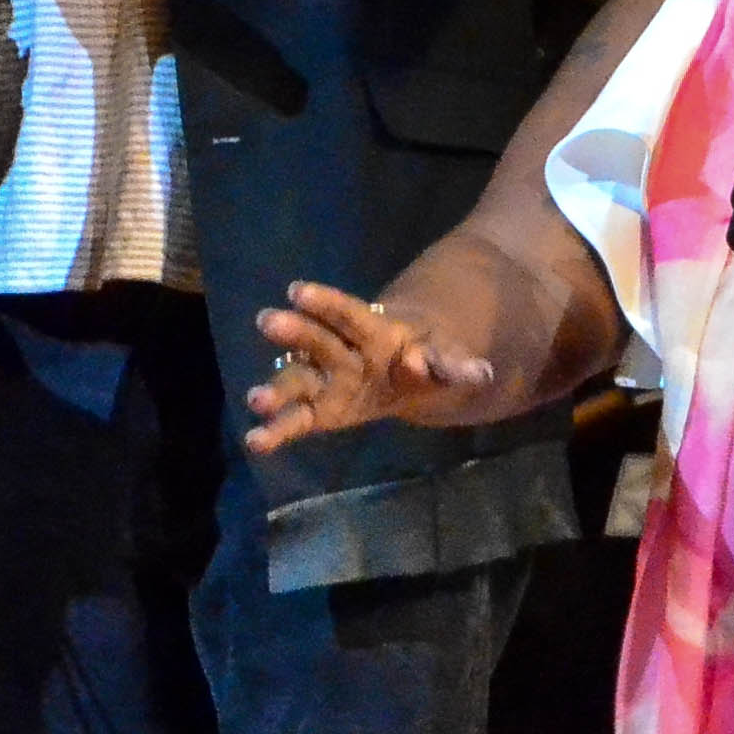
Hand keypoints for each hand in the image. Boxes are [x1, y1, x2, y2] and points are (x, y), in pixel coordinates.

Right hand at [242, 284, 498, 455]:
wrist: (410, 367)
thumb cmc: (428, 353)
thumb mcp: (449, 355)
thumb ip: (456, 365)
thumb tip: (478, 372)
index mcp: (373, 331)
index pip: (349, 313)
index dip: (326, 302)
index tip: (298, 291)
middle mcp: (341, 350)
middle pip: (316, 340)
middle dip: (295, 333)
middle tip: (268, 321)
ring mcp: (326, 381)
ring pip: (297, 380)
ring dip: (278, 389)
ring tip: (257, 400)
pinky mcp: (321, 412)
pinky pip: (297, 420)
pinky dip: (277, 431)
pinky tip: (255, 441)